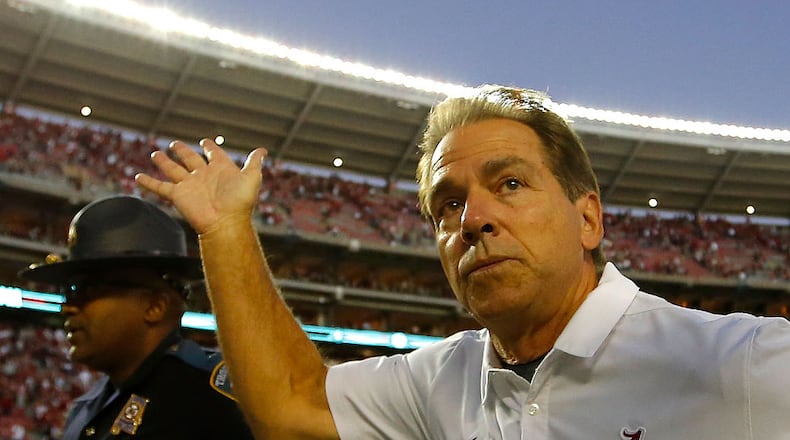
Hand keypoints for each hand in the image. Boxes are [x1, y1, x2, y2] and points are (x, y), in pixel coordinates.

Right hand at [135, 139, 266, 234]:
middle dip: (183, 151)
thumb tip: (264, 149)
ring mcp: (189, 185)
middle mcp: (203, 175)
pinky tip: (138, 177)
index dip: (210, 147)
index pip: (214, 154)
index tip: (205, 141)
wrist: (225, 222)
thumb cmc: (240, 202)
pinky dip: (148, 182)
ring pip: (173, 169)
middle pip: (190, 159)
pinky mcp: (178, 195)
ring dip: (164, 162)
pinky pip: (160, 187)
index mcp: (220, 169)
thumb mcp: (251, 177)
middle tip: (175, 144)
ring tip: (155, 153)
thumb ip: (254, 162)